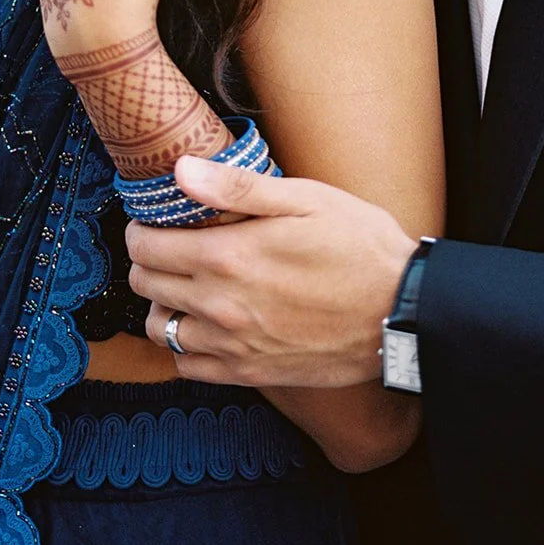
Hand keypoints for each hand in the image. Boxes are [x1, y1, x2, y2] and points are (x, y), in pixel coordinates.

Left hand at [127, 159, 417, 387]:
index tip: (155, 221)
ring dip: (162, 304)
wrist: (401, 312)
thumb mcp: (305, 200)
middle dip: (148, 261)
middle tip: (170, 246)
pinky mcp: (250, 373)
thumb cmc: (359, 247)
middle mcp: (220, 306)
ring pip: (160, 329)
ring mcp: (233, 346)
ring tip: (186, 285)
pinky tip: (205, 324)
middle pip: (146, 285)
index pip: (147, 247)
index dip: (141, 229)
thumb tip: (181, 171)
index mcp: (228, 257)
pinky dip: (184, 346)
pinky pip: (188, 367)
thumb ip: (236, 187)